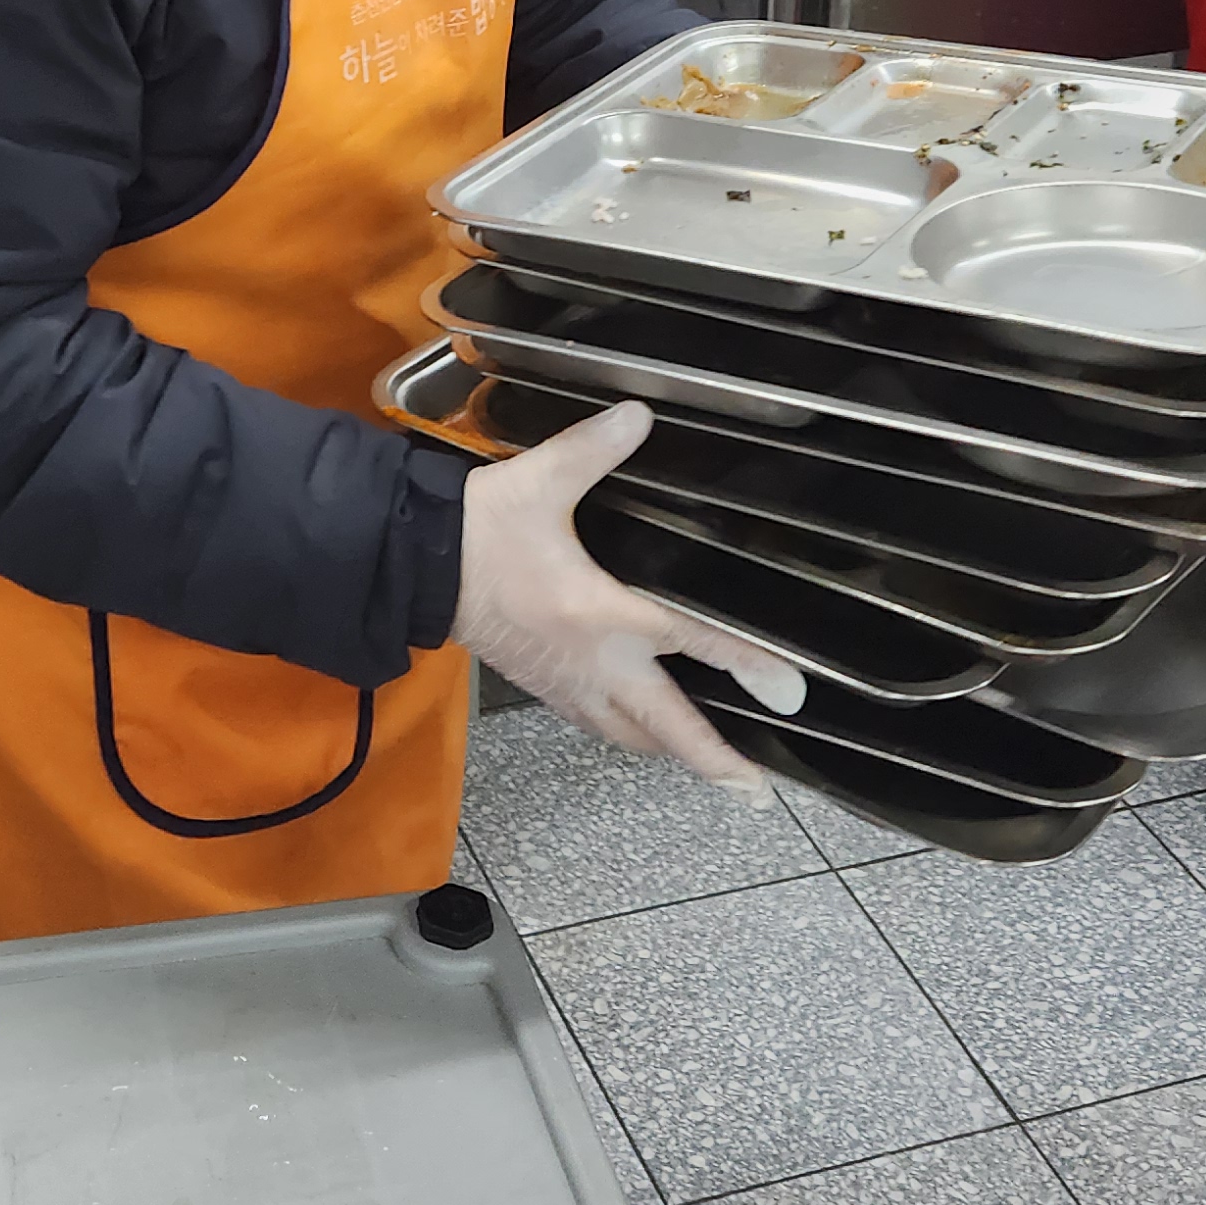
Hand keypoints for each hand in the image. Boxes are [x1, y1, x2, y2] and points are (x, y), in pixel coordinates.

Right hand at [448, 400, 811, 797]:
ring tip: (713, 767)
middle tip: (754, 790)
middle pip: (669, 725)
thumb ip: (594, 449)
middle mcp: (595, 662)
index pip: (693, 641)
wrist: (418, 567)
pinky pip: (601, 726)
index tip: (787, 690)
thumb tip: (640, 413)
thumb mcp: (540, 480)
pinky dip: (633, 736)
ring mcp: (569, 683)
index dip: (746, 664)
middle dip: (715, 760)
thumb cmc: (480, 529)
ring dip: (675, 752)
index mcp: (603, 614)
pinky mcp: (546, 687)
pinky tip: (644, 734)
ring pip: (634, 736)